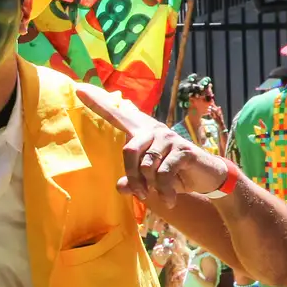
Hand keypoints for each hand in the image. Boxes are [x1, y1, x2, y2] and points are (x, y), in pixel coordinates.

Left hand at [79, 87, 231, 206]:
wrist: (208, 178)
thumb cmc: (173, 174)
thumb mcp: (149, 180)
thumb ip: (133, 182)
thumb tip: (121, 187)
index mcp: (141, 132)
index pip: (117, 114)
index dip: (98, 103)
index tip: (78, 88)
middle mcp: (154, 130)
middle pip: (129, 150)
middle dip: (133, 176)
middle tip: (141, 194)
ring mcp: (169, 139)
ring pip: (147, 164)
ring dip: (150, 185)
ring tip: (158, 195)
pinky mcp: (183, 150)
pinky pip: (163, 172)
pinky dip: (164, 190)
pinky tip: (170, 199)